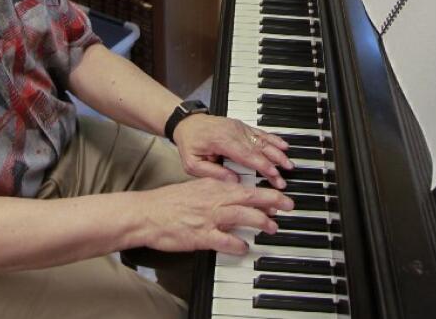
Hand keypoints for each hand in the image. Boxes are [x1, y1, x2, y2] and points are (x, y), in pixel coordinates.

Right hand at [138, 178, 293, 254]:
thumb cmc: (168, 203)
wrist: (147, 213)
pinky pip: (226, 241)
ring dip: (261, 221)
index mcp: (213, 186)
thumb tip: (234, 193)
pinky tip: (244, 248)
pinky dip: (238, 245)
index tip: (278, 196)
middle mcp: (214, 199)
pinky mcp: (201, 236)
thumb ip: (215, 190)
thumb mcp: (196, 188)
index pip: (245, 187)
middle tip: (289, 205)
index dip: (265, 192)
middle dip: (273, 200)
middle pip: (250, 198)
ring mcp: (209, 218)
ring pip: (243, 216)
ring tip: (272, 227)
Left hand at [172, 114, 292, 189]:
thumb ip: (212, 173)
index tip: (273, 175)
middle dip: (274, 164)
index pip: (246, 155)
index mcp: (221, 141)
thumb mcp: (192, 163)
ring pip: (262, 140)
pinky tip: (284, 145)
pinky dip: (273, 139)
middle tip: (284, 178)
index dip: (261, 165)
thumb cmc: (190, 143)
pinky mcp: (242, 127)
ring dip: (277, 152)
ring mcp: (239, 128)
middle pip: (258, 149)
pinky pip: (260, 133)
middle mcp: (233, 132)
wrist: (187, 123)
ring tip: (289, 164)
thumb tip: (233, 181)